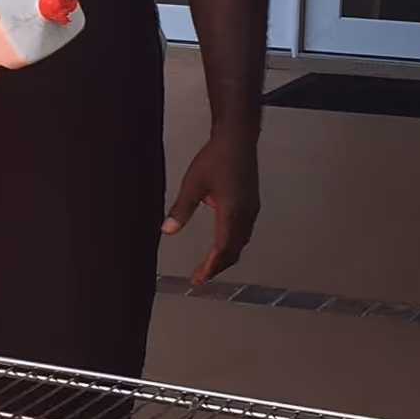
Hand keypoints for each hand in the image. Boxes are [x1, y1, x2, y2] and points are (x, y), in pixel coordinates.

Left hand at [163, 127, 260, 284]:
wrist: (238, 139)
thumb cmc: (216, 158)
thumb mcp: (193, 184)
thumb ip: (181, 209)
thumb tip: (167, 231)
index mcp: (232, 213)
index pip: (222, 250)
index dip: (211, 267)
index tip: (198, 279)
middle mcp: (246, 215)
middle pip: (234, 250)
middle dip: (218, 266)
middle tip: (201, 276)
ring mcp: (252, 209)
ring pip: (241, 242)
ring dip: (226, 256)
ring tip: (210, 264)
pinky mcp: (252, 203)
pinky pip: (244, 231)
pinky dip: (233, 243)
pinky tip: (222, 242)